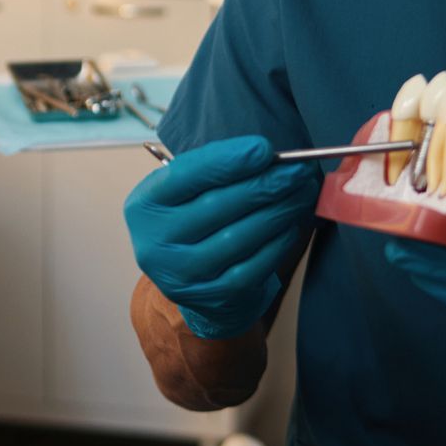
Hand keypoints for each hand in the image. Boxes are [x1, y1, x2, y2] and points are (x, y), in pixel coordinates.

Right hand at [124, 135, 320, 339]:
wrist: (189, 279)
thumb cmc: (193, 220)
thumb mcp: (186, 193)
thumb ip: (216, 171)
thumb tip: (268, 156)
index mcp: (144, 205)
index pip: (186, 175)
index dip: (227, 160)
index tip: (264, 149)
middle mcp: (155, 242)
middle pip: (217, 206)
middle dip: (264, 183)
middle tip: (298, 169)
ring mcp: (181, 274)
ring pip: (239, 237)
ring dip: (278, 210)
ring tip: (301, 192)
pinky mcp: (210, 297)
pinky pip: (253, 266)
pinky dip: (277, 242)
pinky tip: (290, 224)